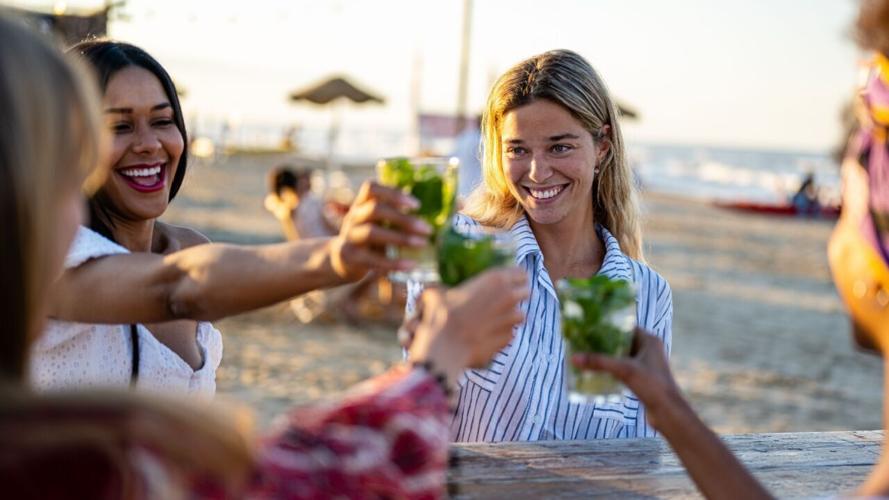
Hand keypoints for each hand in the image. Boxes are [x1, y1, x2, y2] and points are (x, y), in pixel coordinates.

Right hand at [329, 181, 431, 280]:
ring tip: (422, 244)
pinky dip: (393, 263)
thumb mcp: (377, 222)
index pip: (371, 188)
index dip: (393, 193)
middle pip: (375, 210)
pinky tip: (411, 265)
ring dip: (400, 238)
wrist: (342, 260)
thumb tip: (435, 213)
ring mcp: (349, 236)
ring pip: (372, 233)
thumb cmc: (369, 238)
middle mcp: (353, 217)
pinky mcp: (350, 257)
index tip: (416, 205)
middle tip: (427, 229)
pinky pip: (372, 259)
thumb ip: (396, 215)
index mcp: (361, 203)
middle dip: (403, 219)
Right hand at [407, 267, 528, 384]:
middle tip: (506, 300)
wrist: (446, 345)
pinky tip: (488, 336)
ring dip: (511, 316)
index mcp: (495, 280)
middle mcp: (508, 297)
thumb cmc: (441, 315)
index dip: (517, 277)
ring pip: (521, 315)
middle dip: (519, 295)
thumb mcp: (438, 294)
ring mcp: (511, 319)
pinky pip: (510, 334)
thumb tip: (432, 291)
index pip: (521, 273)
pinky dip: (503, 334)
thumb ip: (443, 290)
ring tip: (495, 320)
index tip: (511, 281)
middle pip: (526, 292)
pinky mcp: (508, 338)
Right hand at [573, 328, 683, 430]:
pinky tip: (598, 372)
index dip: (608, 326)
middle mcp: (649, 349)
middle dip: (604, 342)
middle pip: (622, 341)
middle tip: (585, 341)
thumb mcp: (623, 370)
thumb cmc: (651, 386)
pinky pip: (624, 368)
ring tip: (588, 355)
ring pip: (622, 356)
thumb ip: (599, 362)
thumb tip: (573, 358)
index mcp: (650, 340)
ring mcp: (647, 364)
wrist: (668, 413)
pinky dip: (612, 369)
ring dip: (607, 356)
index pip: (625, 326)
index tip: (590, 327)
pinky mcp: (643, 378)